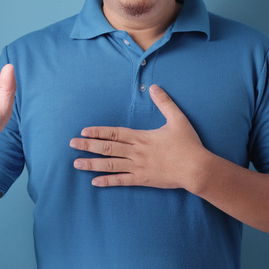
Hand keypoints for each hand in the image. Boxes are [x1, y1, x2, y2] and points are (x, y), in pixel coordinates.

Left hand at [70, 85, 207, 188]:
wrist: (196, 168)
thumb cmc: (188, 144)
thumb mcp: (178, 119)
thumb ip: (165, 103)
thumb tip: (155, 86)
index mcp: (142, 137)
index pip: (115, 133)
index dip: (98, 132)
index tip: (84, 131)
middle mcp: (136, 152)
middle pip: (107, 148)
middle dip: (88, 146)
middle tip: (72, 144)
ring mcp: (138, 167)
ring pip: (110, 165)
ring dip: (92, 164)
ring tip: (76, 163)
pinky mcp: (143, 180)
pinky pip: (121, 181)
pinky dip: (107, 181)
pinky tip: (94, 182)